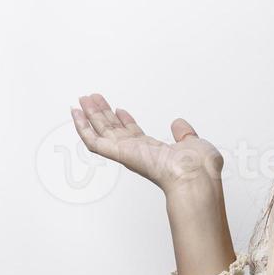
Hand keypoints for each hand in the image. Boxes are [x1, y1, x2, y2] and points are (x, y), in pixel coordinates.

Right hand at [71, 93, 224, 192]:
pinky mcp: (118, 153)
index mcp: (154, 151)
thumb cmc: (199, 167)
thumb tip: (179, 124)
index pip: (134, 135)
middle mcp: (137, 152)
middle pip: (114, 130)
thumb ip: (184, 134)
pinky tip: (75, 113)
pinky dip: (82, 127)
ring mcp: (126, 153)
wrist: (195, 175)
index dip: (124, 121)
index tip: (118, 109)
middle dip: (103, 114)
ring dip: (90, 115)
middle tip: (92, 99)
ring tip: (82, 99)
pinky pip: (93, 141)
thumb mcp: (193, 143)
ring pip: (101, 132)